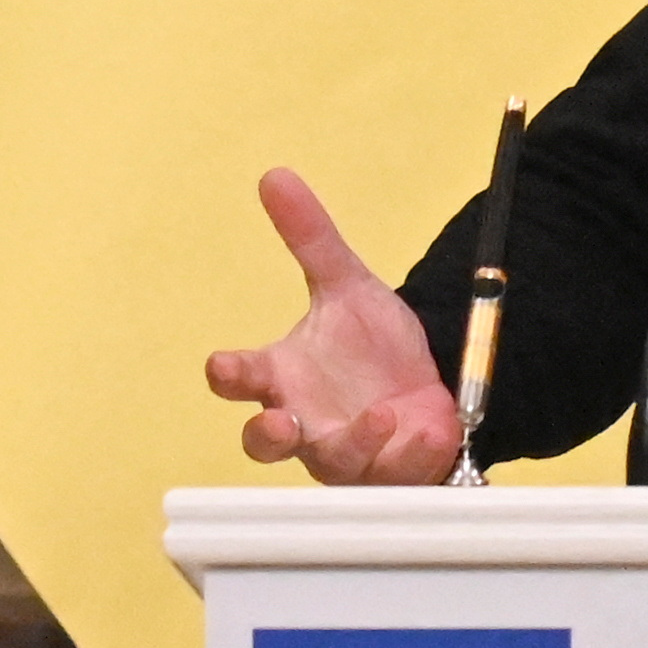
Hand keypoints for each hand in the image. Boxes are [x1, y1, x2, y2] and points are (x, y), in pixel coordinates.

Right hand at [198, 167, 464, 486]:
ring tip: (379, 414)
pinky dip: (405, 451)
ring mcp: (340, 453)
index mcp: (283, 376)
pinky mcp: (383, 472)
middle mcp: (302, 422)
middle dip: (265, 435)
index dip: (228, 374)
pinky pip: (390, 472)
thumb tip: (275, 175)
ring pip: (330, 464)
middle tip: (279, 423)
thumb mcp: (348, 285)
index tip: (222, 363)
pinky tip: (422, 431)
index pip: (239, 379)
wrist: (425, 388)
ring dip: (353, 441)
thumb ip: (310, 237)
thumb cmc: (369, 348)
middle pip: (263, 442)